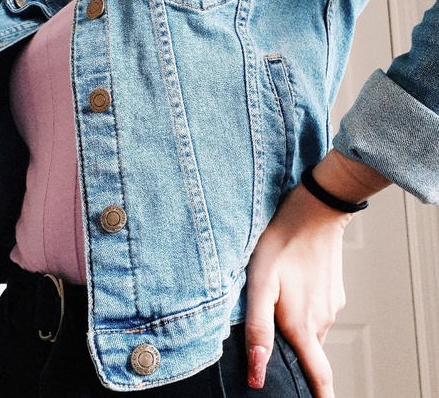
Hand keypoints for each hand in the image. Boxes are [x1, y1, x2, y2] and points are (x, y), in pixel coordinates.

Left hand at [245, 184, 349, 396]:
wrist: (314, 210)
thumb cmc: (281, 244)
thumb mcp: (259, 284)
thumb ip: (258, 329)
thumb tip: (257, 373)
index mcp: (304, 325)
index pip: (319, 376)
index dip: (319, 396)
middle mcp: (322, 319)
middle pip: (309, 351)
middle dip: (295, 357)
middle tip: (273, 347)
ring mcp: (330, 303)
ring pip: (311, 329)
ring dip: (296, 329)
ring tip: (275, 311)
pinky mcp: (332, 288)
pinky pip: (316, 310)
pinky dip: (303, 311)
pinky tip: (288, 290)